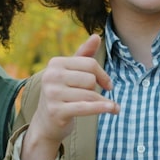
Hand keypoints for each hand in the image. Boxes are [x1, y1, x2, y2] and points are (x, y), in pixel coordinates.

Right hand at [21, 34, 118, 159]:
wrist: (46, 123)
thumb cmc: (62, 94)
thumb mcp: (71, 73)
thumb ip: (84, 55)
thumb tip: (96, 36)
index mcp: (55, 63)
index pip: (89, 63)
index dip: (103, 74)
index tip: (108, 84)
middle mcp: (51, 77)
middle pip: (90, 79)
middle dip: (97, 89)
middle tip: (95, 97)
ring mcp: (52, 94)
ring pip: (90, 94)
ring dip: (102, 102)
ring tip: (107, 107)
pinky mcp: (57, 111)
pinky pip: (86, 107)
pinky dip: (102, 108)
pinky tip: (114, 109)